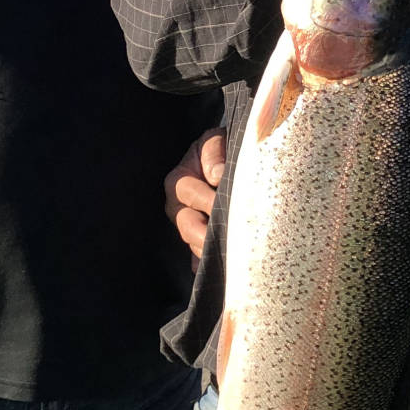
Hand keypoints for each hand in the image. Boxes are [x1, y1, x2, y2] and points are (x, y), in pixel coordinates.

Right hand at [165, 127, 225, 258]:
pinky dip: (208, 264)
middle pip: (187, 224)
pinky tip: (221, 268)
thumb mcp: (215, 141)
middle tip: (228, 240)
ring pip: (194, 243)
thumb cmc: (221, 149)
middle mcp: (177, 206)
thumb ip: (214, 152)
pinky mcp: (198, 242)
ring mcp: (187, 226)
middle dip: (206, 234)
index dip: (206, 199)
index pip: (188, 192)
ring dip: (211, 250)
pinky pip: (200, 258)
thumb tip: (217, 175)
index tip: (225, 204)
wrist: (227, 162)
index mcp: (178, 180)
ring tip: (231, 255)